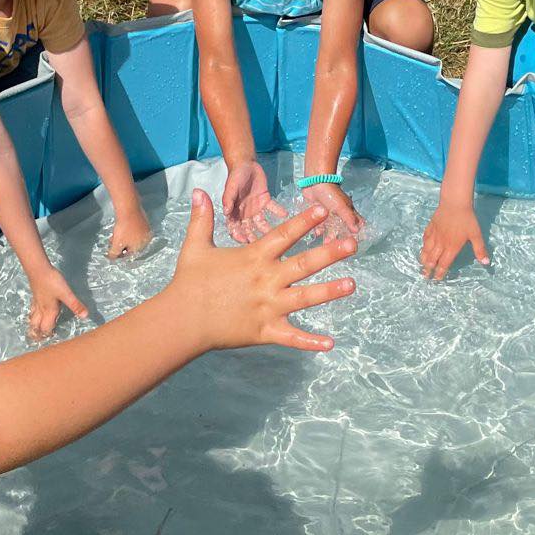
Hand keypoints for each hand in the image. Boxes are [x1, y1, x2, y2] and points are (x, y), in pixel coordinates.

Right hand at [26, 263, 89, 338]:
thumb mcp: (67, 294)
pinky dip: (33, 314)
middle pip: (36, 325)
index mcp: (49, 311)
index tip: (51, 338)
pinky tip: (36, 310)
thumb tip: (85, 316)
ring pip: (32, 318)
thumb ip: (76, 305)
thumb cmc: (52, 282)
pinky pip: (32, 309)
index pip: (46, 328)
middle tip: (39, 338)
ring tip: (35, 329)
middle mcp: (41, 309)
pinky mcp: (35, 295)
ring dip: (33, 325)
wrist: (38, 269)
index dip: (47, 334)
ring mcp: (36, 302)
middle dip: (37, 333)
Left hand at [106, 205, 153, 259]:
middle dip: (120, 246)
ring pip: (132, 238)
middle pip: (132, 246)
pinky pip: (134, 230)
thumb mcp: (117, 243)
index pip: (130, 254)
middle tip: (112, 243)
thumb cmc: (123, 228)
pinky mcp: (143, 221)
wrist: (128, 209)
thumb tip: (111, 258)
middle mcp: (146, 239)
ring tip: (114, 236)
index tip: (112, 252)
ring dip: (123, 239)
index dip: (119, 255)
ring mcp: (146, 230)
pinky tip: (120, 228)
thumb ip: (114, 253)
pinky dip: (127, 232)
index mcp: (141, 246)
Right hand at [160, 190, 353, 351]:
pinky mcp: (265, 331)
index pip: (284, 235)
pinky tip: (329, 343)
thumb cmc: (189, 281)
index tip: (324, 210)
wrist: (182, 319)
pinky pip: (292, 337)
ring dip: (329, 291)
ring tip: (352, 284)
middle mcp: (265, 280)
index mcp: (253, 258)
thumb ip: (203, 218)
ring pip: (305, 298)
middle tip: (353, 244)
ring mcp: (268, 307)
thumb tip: (198, 191)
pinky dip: (310, 342)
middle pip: (303, 264)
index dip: (304, 222)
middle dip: (329, 253)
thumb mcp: (195, 245)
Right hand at [222, 160, 289, 243]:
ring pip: (262, 222)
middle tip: (262, 244)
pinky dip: (279, 211)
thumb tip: (226, 212)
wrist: (246, 164)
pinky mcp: (266, 202)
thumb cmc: (235, 176)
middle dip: (254, 237)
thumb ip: (228, 199)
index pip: (234, 227)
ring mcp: (256, 209)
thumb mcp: (230, 187)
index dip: (238, 235)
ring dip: (267, 228)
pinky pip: (273, 208)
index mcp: (234, 212)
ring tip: (275, 233)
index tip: (244, 240)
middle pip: (249, 229)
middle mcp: (245, 214)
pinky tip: (284, 213)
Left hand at [303, 181, 364, 248]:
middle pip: (343, 228)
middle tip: (335, 245)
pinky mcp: (319, 214)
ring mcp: (330, 214)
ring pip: (331, 228)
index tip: (355, 242)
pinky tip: (316, 234)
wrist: (314, 183)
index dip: (358, 232)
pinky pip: (321, 224)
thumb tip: (357, 231)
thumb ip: (349, 218)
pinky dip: (319, 230)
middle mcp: (340, 214)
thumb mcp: (341, 207)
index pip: (358, 223)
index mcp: (349, 211)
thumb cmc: (330, 194)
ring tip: (325, 242)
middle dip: (340, 237)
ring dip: (329, 235)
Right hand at [419, 198, 488, 280]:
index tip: (437, 279)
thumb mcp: (476, 235)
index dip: (440, 272)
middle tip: (425, 276)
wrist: (455, 203)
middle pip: (432, 259)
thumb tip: (486, 262)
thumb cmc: (467, 219)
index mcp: (452, 247)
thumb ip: (480, 249)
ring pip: (426, 250)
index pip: (444, 263)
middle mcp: (441, 243)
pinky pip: (425, 238)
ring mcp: (434, 235)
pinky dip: (424, 245)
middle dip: (428, 269)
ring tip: (421, 265)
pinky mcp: (431, 227)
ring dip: (423, 259)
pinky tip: (423, 247)